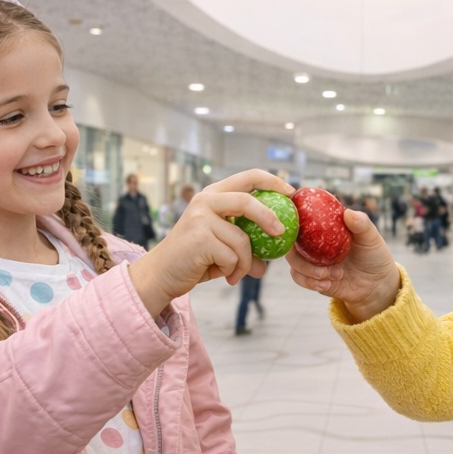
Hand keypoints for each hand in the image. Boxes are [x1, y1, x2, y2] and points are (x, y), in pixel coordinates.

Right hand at [127, 169, 295, 318]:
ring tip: (236, 273)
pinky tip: (223, 276)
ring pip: (242, 240)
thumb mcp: (223, 248)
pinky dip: (234, 271)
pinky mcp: (199, 238)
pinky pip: (232, 257)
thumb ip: (245, 248)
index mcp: (213, 195)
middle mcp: (205, 201)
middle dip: (269, 217)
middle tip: (281, 232)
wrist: (161, 275)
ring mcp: (200, 218)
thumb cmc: (195, 259)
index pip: (248, 177)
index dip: (273, 182)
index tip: (291, 193)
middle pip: (247, 201)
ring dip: (245, 263)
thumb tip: (268, 264)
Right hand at [284, 208, 399, 322]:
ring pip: (294, 263)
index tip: (298, 227)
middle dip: (299, 256)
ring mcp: (312, 260)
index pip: (301, 218)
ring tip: (330, 276)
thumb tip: (347, 213)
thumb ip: (362, 224)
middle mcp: (313, 242)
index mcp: (323, 226)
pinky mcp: (312, 277)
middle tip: (321, 266)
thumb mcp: (371, 238)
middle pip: (290, 242)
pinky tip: (328, 284)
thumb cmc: (374, 254)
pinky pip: (300, 278)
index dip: (292, 220)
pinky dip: (310, 282)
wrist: (376, 284)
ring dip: (308, 271)